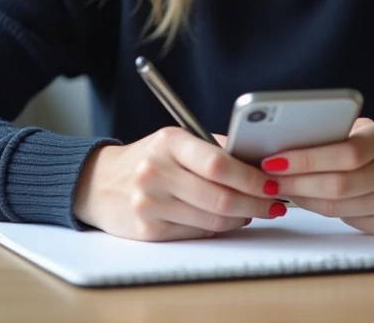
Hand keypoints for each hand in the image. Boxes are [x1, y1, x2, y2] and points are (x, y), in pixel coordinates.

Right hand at [73, 128, 284, 240]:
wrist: (99, 184)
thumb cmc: (147, 159)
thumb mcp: (175, 141)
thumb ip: (213, 147)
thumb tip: (259, 161)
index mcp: (168, 143)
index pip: (218, 163)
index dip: (251, 177)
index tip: (272, 182)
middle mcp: (155, 172)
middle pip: (220, 196)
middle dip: (255, 202)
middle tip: (274, 203)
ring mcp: (150, 203)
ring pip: (212, 218)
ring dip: (242, 217)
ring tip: (254, 210)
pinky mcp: (149, 230)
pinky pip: (197, 232)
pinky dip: (218, 227)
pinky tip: (227, 219)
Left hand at [263, 118, 373, 234]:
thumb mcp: (366, 132)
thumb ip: (335, 132)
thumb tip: (279, 135)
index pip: (346, 152)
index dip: (306, 158)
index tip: (273, 158)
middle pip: (339, 184)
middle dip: (296, 181)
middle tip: (266, 178)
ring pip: (337, 206)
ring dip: (301, 197)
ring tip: (276, 187)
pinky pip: (344, 220)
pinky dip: (316, 210)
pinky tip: (300, 199)